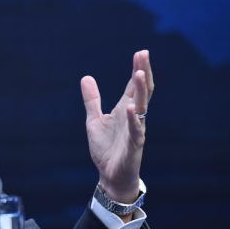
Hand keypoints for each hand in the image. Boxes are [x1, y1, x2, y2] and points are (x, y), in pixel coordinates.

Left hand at [80, 50, 153, 204]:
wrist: (110, 175)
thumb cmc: (106, 148)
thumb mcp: (94, 120)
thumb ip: (92, 100)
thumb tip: (86, 77)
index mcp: (125, 110)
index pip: (133, 86)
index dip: (137, 69)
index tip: (140, 52)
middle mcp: (133, 117)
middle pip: (142, 91)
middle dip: (143, 73)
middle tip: (143, 55)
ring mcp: (136, 130)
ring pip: (142, 107)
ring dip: (141, 91)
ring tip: (139, 73)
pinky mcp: (135, 145)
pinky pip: (136, 130)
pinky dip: (134, 119)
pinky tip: (132, 108)